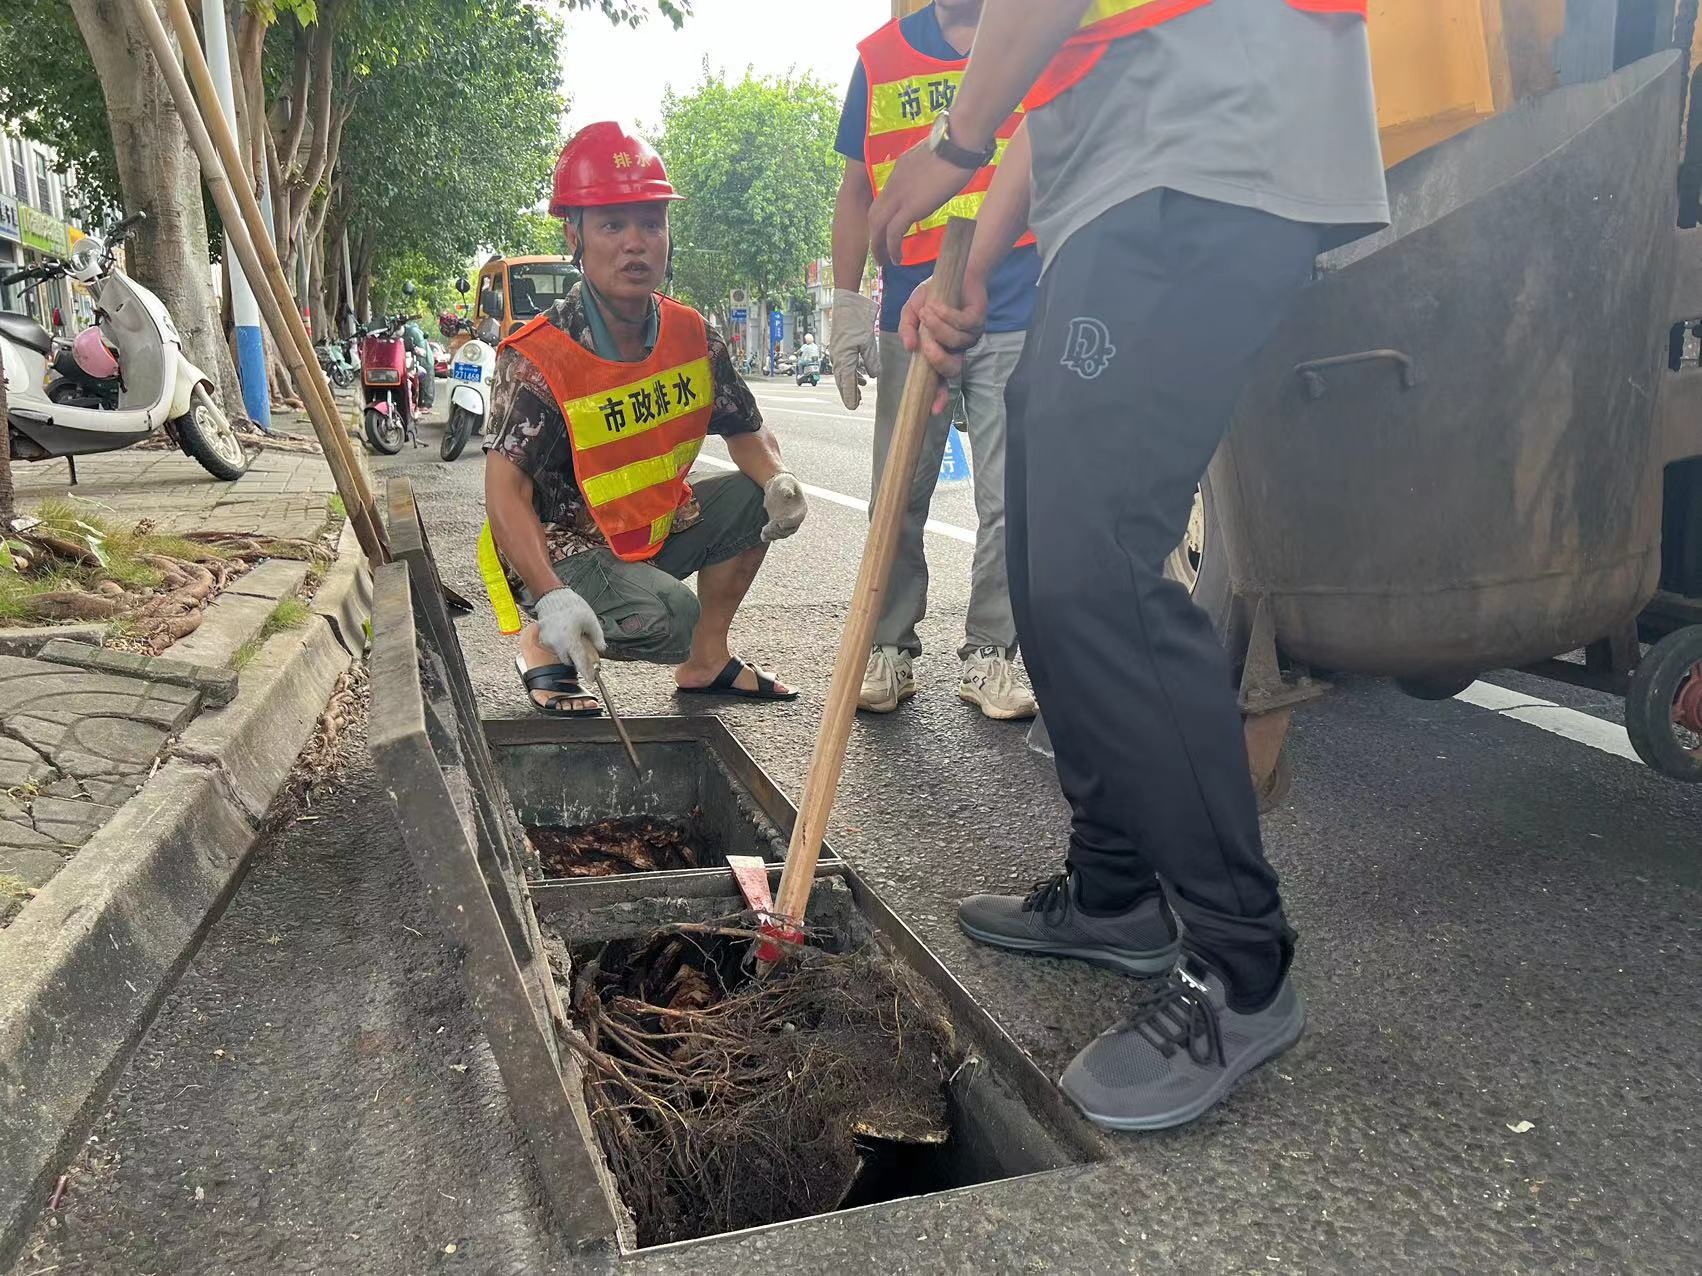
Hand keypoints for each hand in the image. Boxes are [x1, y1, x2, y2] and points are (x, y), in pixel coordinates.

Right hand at [534, 586, 604, 676]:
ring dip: (569, 650)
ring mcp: (548, 642)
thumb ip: (597, 638)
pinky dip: (561, 644)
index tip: (592, 678)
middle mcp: (557, 643)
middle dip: (577, 658)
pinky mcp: (543, 639)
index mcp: (570, 639)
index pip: (580, 661)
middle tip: (585, 650)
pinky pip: (555, 647)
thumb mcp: (591, 621)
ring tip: (574, 636)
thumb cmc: (574, 608)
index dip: (587, 671)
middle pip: (570, 660)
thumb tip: (601, 649)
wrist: (554, 597)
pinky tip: (565, 633)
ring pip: (562, 654)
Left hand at [760, 471, 807, 541]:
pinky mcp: (778, 524)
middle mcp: (795, 518)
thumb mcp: (785, 483)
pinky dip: (769, 536)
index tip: (780, 523)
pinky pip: (775, 533)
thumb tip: (788, 494)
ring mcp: (786, 522)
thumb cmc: (784, 483)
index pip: (796, 519)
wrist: (778, 486)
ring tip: (764, 533)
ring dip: (773, 535)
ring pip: (781, 533)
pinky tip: (763, 536)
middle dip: (779, 531)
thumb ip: (786, 489)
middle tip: (769, 528)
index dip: (789, 523)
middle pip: (789, 530)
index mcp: (800, 509)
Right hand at [829, 288, 879, 409]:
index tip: (853, 407)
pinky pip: (845, 365)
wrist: (847, 304)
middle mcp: (838, 358)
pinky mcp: (841, 348)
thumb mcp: (868, 342)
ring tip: (860, 393)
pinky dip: (853, 373)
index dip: (850, 396)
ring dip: (851, 384)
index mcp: (844, 359)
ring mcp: (838, 353)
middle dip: (850, 393)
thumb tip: (874, 376)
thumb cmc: (857, 321)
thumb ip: (871, 361)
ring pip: (844, 374)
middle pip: (843, 381)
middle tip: (856, 404)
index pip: (846, 383)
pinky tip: (862, 377)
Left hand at [868, 146, 976, 267]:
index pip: (884, 199)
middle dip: (873, 236)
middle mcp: (894, 184)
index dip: (882, 218)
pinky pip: (893, 233)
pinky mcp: (910, 207)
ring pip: (877, 225)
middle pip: (873, 214)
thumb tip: (935, 179)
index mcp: (899, 172)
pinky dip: (892, 248)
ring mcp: (900, 195)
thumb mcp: (934, 160)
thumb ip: (928, 172)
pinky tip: (898, 259)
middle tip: (879, 252)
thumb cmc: (956, 146)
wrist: (957, 142)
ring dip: (878, 246)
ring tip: (884, 261)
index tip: (887, 232)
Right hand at [899, 274, 988, 412]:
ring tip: (928, 309)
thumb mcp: (912, 310)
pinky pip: (962, 324)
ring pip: (955, 343)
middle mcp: (957, 349)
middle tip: (925, 341)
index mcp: (940, 352)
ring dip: (938, 326)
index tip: (933, 410)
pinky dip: (947, 314)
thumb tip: (908, 347)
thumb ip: (906, 328)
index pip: (940, 381)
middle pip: (951, 369)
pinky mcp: (979, 321)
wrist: (953, 273)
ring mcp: (970, 337)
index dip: (938, 396)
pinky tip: (938, 304)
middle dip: (936, 357)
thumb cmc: (933, 295)